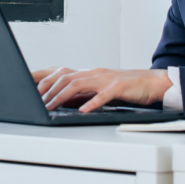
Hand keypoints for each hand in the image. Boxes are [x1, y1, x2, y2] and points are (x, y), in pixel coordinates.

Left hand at [33, 67, 171, 112]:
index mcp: (90, 74)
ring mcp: (106, 79)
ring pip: (78, 84)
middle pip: (65, 78)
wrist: (152, 83)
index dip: (46, 82)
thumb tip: (66, 101)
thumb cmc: (127, 88)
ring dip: (62, 96)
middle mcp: (95, 73)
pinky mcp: (118, 87)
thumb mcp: (102, 89)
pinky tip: (83, 110)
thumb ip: (86, 93)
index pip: (62, 75)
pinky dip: (91, 103)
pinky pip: (103, 95)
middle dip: (48, 90)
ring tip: (51, 106)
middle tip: (37, 102)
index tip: (32, 92)